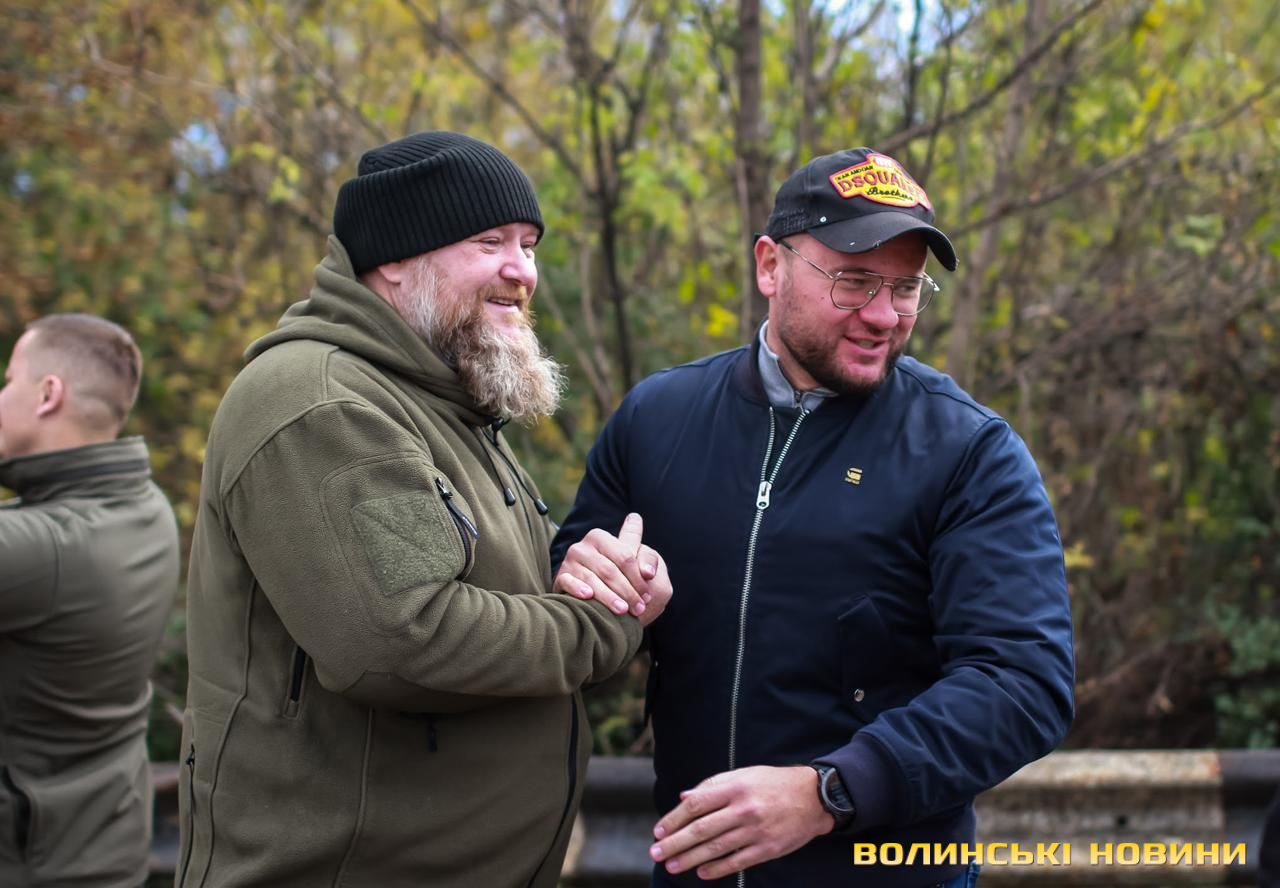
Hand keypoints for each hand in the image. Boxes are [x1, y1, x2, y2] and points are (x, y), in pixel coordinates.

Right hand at [554, 513, 669, 620]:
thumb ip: (647, 560)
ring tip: (623, 611)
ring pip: (592, 579)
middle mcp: (582, 547)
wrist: (592, 603)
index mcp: (601, 537)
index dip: (638, 577)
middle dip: (626, 591)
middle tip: (639, 608)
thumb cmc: (620, 579)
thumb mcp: (635, 566)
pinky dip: (578, 588)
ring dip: (609, 597)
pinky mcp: (560, 578)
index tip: (649, 595)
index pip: (624, 555)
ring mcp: (569, 562)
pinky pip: (568, 582)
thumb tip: (649, 571)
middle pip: (609, 569)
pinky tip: (589, 597)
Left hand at [649, 765, 832, 879]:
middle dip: (674, 843)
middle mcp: (743, 809)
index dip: (674, 819)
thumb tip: (685, 797)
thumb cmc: (774, 783)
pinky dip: (717, 868)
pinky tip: (702, 872)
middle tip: (656, 852)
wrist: (814, 797)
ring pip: (715, 848)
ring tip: (671, 865)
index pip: (696, 804)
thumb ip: (714, 784)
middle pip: (700, 829)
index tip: (659, 830)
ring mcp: (755, 831)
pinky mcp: (767, 849)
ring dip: (689, 859)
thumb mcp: (744, 775)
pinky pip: (737, 862)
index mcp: (735, 787)